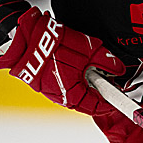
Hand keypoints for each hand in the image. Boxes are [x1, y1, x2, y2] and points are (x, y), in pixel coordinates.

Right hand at [0, 7, 124, 113]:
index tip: (117, 95)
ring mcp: (50, 91)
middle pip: (86, 102)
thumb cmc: (51, 42)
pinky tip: (76, 67)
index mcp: (72, 94)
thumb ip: (106, 61)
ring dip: (85, 85)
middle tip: (107, 79)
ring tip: (89, 69)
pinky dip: (73, 80)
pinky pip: (63, 87)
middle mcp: (60, 97)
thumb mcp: (88, 48)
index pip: (97, 108)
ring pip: (75, 95)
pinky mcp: (43, 83)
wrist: (25, 34)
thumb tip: (117, 68)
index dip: (110, 102)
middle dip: (98, 92)